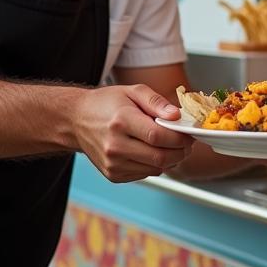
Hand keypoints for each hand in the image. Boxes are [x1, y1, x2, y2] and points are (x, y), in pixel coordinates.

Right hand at [72, 84, 194, 182]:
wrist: (77, 120)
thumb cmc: (107, 103)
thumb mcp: (133, 92)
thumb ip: (157, 102)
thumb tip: (176, 116)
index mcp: (121, 121)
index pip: (158, 136)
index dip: (180, 137)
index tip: (189, 133)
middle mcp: (115, 146)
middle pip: (159, 157)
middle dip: (180, 151)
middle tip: (186, 142)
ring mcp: (112, 163)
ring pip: (155, 169)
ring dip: (170, 159)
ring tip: (170, 145)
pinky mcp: (112, 175)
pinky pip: (145, 174)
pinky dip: (155, 165)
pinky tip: (151, 151)